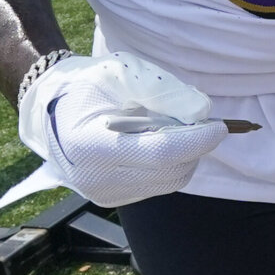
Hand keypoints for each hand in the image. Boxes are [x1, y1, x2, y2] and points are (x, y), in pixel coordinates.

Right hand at [5, 51, 249, 207]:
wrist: (53, 113)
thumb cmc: (88, 87)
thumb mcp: (121, 74)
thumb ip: (162, 90)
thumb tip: (202, 113)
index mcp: (89, 145)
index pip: (158, 153)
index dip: (195, 141)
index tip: (221, 127)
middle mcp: (94, 179)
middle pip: (169, 171)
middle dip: (194, 146)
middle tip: (196, 121)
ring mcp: (103, 194)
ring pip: (169, 181)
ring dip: (184, 156)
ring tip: (167, 129)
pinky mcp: (112, 200)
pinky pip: (159, 185)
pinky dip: (170, 165)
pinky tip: (155, 143)